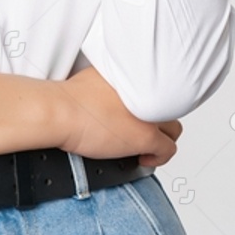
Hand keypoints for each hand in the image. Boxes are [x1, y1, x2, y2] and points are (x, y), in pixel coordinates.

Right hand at [50, 66, 183, 167]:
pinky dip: (158, 157)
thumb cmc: (70, 98)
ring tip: (145, 145)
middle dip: (159, 120)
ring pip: (173, 128)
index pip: (157, 89)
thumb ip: (114, 85)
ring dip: (162, 138)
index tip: (140, 114)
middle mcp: (147, 92)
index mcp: (137, 75)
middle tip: (145, 129)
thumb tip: (115, 97)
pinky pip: (167, 150)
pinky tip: (144, 158)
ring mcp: (149, 114)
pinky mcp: (147, 137)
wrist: (62, 111)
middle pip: (169, 106)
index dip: (149, 105)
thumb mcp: (97, 79)